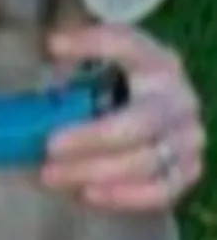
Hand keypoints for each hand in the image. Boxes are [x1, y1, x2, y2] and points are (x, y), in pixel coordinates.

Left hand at [40, 23, 204, 211]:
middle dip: (91, 137)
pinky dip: (124, 196)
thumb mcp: (96, 55)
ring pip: (147, 161)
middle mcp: (180, 99)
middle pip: (139, 122)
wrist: (149, 105)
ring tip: (51, 175)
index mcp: (157, 61)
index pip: (125, 43)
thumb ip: (77, 50)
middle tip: (48, 146)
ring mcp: (189, 138)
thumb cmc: (114, 78)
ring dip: (96, 172)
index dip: (91, 43)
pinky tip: (87, 194)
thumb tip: (55, 47)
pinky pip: (161, 191)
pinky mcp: (188, 170)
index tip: (53, 47)